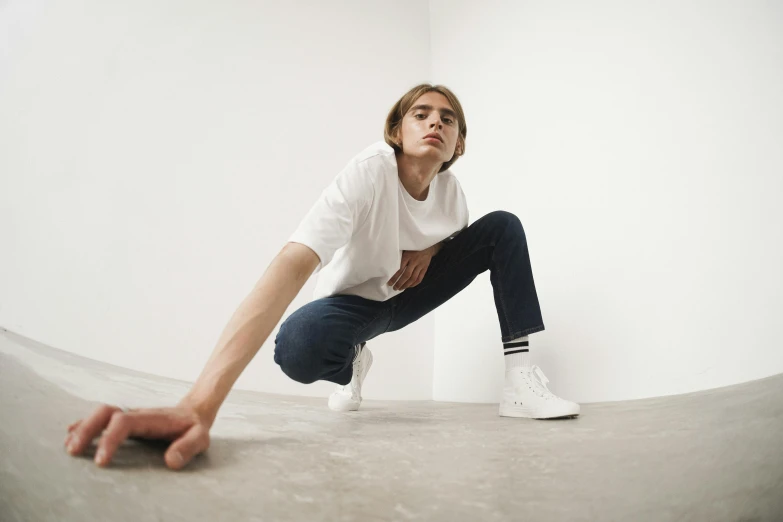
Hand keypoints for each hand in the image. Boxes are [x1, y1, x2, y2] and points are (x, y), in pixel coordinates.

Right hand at [64, 400, 210, 469]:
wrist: (194, 411)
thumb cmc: (194, 427)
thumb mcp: (199, 438)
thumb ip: (188, 448)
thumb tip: (170, 461)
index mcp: (151, 419)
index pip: (124, 423)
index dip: (110, 439)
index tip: (101, 462)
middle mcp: (136, 414)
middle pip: (106, 412)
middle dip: (87, 430)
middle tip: (73, 451)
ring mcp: (129, 415)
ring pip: (100, 413)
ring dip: (82, 428)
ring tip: (69, 447)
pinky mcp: (125, 420)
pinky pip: (101, 418)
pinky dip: (85, 425)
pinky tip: (71, 434)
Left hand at [387, 246, 435, 290]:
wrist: (427, 244)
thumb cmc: (412, 246)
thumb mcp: (405, 249)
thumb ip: (400, 256)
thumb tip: (390, 265)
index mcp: (407, 256)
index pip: (400, 269)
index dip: (394, 277)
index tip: (389, 283)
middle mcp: (414, 261)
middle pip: (406, 275)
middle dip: (399, 283)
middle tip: (394, 288)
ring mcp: (420, 265)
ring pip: (413, 278)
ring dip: (406, 285)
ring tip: (400, 288)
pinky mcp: (425, 268)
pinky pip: (420, 278)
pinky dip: (414, 284)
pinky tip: (409, 286)